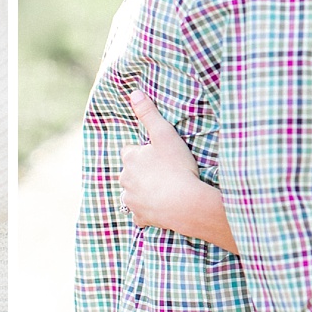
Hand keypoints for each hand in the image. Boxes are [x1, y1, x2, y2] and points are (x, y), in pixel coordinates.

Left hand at [119, 90, 205, 229]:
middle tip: (165, 171)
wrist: (186, 203)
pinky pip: (140, 214)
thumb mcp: (165, 134)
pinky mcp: (141, 218)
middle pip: (131, 173)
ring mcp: (132, 201)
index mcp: (129, 159)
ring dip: (144, 191)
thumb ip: (149, 113)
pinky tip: (161, 208)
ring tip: (164, 188)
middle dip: (143, 172)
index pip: (131, 151)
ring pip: (133, 193)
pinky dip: (148, 211)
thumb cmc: (177, 167)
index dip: (144, 152)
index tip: (159, 155)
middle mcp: (125, 180)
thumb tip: (134, 93)